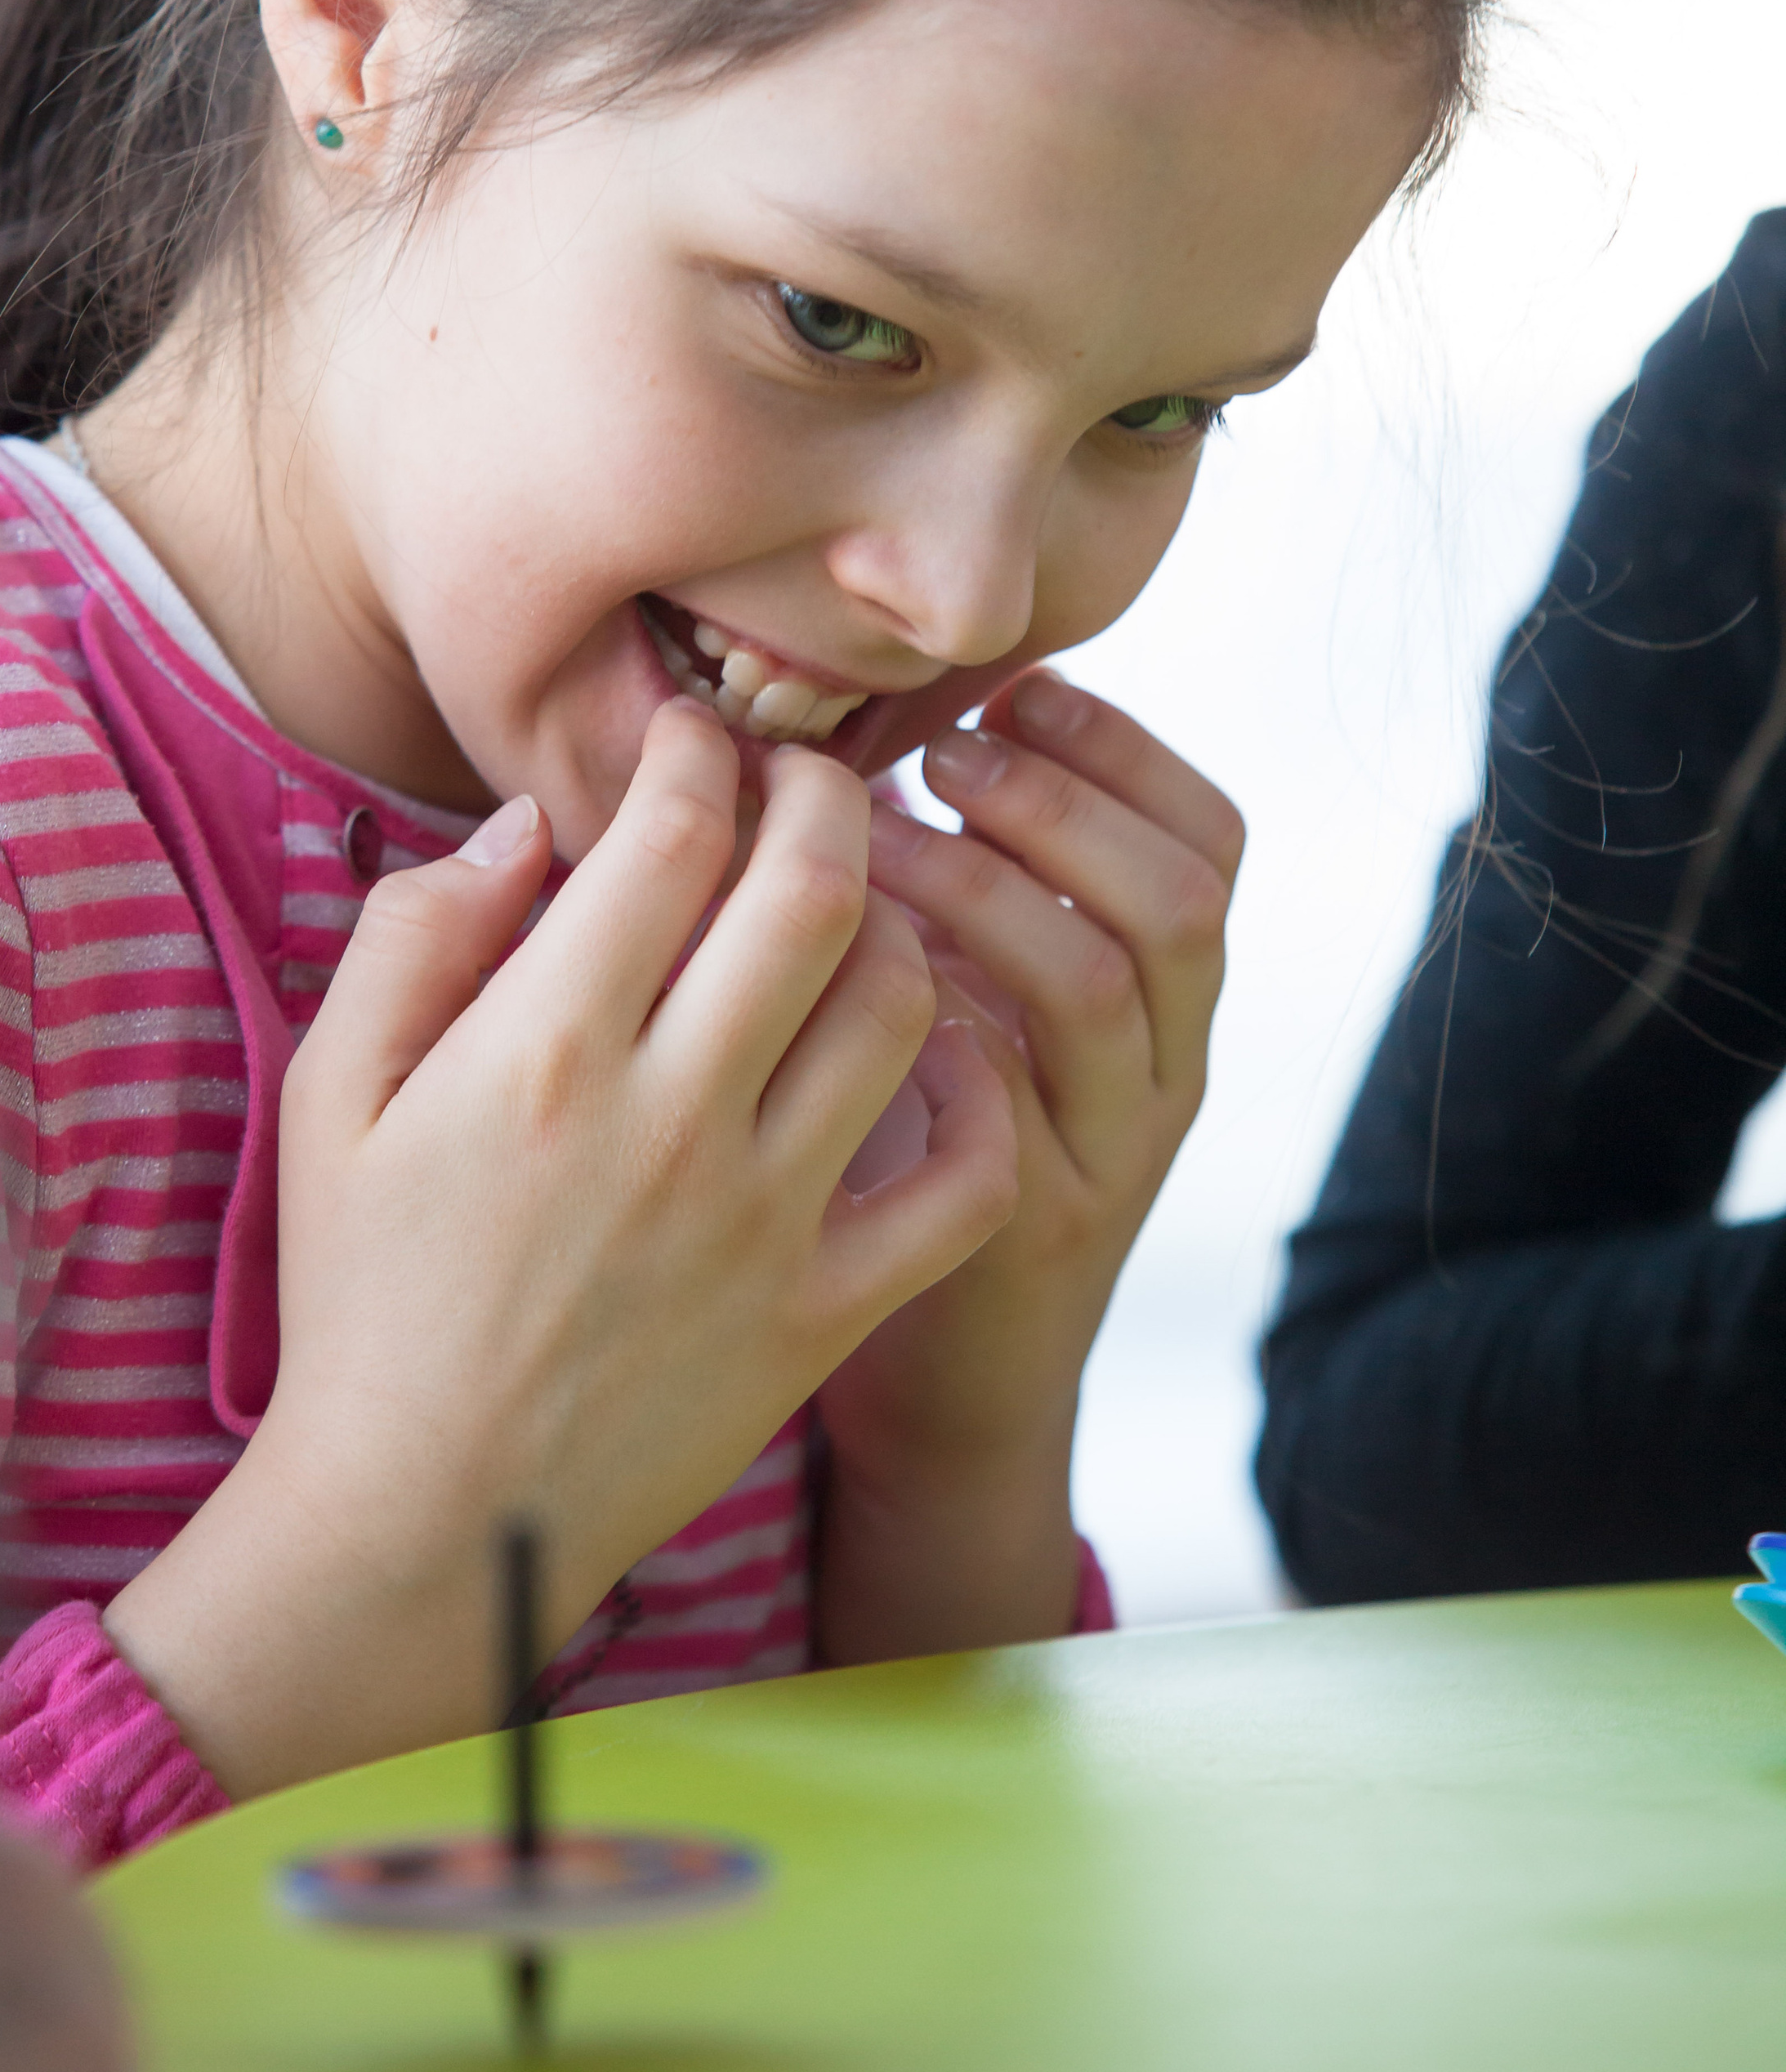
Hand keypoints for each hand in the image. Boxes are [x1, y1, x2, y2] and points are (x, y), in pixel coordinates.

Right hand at [104, 698, 1015, 1793]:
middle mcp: (673, 1116)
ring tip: (857, 907)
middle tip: (805, 779)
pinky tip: (940, 1052)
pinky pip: (960, 1182)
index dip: (698, 749)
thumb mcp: (330, 1096)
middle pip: (815, 887)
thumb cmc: (365, 1295)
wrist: (421, 1521)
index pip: (672, 831)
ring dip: (899, 921)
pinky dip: (977, 1099)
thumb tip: (526, 826)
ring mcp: (764, 1219)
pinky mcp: (822, 1310)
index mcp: (546, 1048)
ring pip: (901, 1006)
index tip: (697, 738)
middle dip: (826, 792)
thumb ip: (415, 935)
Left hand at [815, 670, 1239, 1657]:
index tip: (1017, 691)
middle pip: (1177, 905)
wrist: (947, 1380)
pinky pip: (1005, 1108)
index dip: (1123, 747)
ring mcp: (1108, 1158)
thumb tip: (905, 705)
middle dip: (1061, 806)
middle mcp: (1167, 1071)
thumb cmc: (929, 1141)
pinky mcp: (1029, 1236)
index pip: (1212, 839)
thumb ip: (975, 877)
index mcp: (1171, 996)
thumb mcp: (982, 994)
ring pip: (1099, 991)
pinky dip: (937, 1020)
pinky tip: (859, 976)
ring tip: (882, 840)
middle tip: (946, 753)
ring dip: (987, 890)